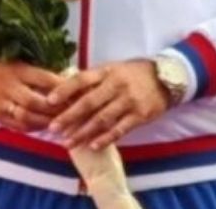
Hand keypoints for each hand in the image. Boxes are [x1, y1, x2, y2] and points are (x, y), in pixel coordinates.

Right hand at [0, 60, 65, 132]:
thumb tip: (70, 78)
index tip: (77, 92)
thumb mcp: (24, 60)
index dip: (62, 87)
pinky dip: (36, 127)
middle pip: (35, 102)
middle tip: (72, 111)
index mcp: (16, 69)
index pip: (43, 79)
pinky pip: (19, 126)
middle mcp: (7, 87)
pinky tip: (47, 125)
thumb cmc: (8, 66)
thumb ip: (43, 70)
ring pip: (27, 117)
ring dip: (47, 121)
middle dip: (55, 108)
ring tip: (62, 121)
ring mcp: (0, 103)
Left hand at [47, 60, 171, 149]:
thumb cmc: (132, 74)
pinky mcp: (139, 116)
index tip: (49, 101)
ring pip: (102, 119)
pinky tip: (92, 146)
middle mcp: (116, 85)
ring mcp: (129, 101)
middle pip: (89, 102)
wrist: (166, 79)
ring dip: (83, 132)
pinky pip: (120, 130)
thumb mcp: (113, 69)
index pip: (82, 79)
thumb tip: (65, 90)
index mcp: (107, 72)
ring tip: (68, 142)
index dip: (65, 90)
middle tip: (53, 128)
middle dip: (69, 116)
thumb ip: (93, 80)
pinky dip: (105, 139)